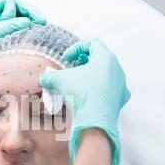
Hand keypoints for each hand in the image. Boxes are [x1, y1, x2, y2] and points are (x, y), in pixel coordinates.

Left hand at [0, 0, 45, 89]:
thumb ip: (7, 28)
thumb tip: (28, 23)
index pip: (10, 1)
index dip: (26, 10)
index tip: (39, 21)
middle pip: (12, 14)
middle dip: (24, 21)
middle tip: (36, 32)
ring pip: (9, 28)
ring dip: (18, 33)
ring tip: (28, 41)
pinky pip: (4, 39)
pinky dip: (11, 43)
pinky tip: (17, 49)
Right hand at [39, 39, 130, 164]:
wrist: (95, 120)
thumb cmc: (81, 94)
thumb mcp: (60, 80)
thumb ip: (50, 76)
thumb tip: (43, 78)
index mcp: (106, 58)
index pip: (92, 44)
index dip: (76, 48)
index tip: (66, 58)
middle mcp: (117, 70)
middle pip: (99, 60)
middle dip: (82, 64)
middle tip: (70, 72)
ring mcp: (120, 86)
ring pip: (104, 76)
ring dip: (89, 78)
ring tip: (76, 86)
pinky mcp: (119, 100)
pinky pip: (107, 91)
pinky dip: (96, 92)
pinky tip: (85, 99)